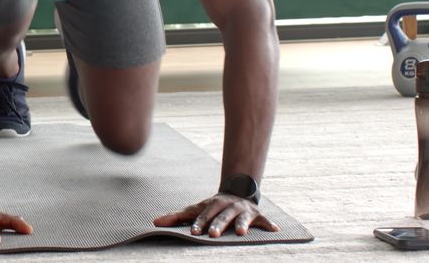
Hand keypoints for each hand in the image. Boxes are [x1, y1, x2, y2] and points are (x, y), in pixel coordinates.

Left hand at [152, 193, 279, 236]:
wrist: (237, 193)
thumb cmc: (212, 207)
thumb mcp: (196, 209)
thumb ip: (177, 216)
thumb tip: (154, 222)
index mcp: (212, 206)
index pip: (204, 215)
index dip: (199, 223)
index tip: (194, 233)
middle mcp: (228, 207)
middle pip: (221, 217)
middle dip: (217, 225)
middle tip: (213, 235)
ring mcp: (243, 211)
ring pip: (242, 219)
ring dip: (241, 225)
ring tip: (240, 234)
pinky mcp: (258, 216)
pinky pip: (265, 221)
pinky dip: (270, 225)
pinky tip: (275, 231)